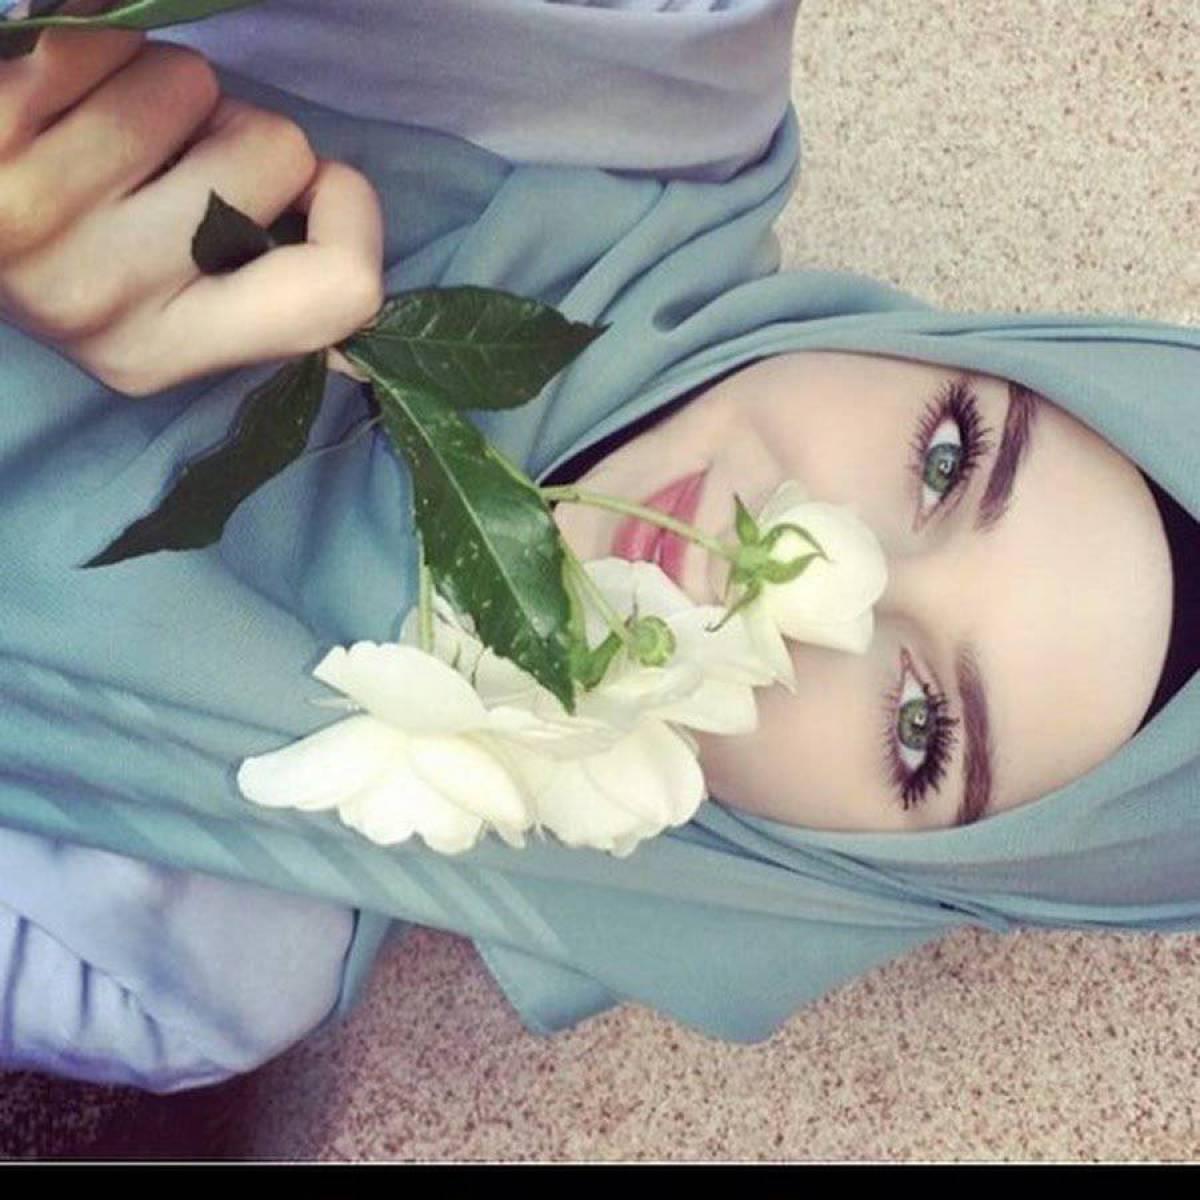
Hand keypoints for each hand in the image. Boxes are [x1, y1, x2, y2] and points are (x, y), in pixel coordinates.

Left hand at [0, 0, 384, 396]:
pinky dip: (102, 53)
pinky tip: (62, 99)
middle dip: (242, 134)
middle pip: (276, 151)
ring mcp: (39, 217)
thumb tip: (337, 211)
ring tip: (110, 132)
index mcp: (169, 356)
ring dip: (165, 88)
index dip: (352, 212)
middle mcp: (106, 301)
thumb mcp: (171, 316)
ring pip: (193, 82)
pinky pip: (109, 42)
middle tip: (178, 164)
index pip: (342, 287)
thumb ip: (266, 291)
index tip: (317, 187)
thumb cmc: (76, 262)